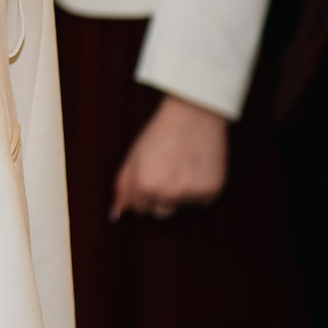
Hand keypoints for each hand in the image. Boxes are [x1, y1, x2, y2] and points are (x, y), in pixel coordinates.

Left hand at [111, 95, 228, 219]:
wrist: (194, 114)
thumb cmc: (161, 133)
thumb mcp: (135, 156)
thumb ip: (123, 186)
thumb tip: (116, 214)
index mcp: (145, 185)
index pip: (139, 208)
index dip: (144, 190)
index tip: (151, 174)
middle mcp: (168, 194)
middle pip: (160, 212)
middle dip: (161, 196)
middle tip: (168, 169)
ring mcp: (191, 194)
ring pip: (181, 206)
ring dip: (181, 194)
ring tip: (183, 165)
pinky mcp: (211, 192)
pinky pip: (202, 201)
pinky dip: (200, 189)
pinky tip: (198, 166)